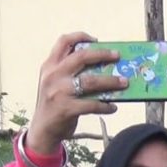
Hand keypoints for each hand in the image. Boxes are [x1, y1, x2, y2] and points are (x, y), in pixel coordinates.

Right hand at [27, 33, 128, 154]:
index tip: (96, 40)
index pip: (63, 42)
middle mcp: (53, 75)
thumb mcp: (54, 83)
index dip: (81, 36)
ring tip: (124, 82)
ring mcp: (59, 92)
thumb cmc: (54, 104)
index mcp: (49, 66)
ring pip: (91, 81)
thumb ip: (69, 71)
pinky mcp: (66, 108)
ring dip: (111, 81)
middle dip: (102, 54)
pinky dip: (105, 106)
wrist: (42, 131)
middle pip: (82, 57)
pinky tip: (113, 107)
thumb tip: (102, 65)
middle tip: (118, 57)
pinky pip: (92, 104)